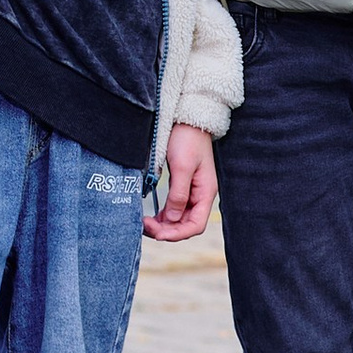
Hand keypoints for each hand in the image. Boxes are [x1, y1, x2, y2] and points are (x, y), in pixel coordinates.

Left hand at [146, 123, 216, 241]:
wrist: (188, 119)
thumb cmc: (188, 139)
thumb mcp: (181, 166)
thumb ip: (178, 194)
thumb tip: (172, 219)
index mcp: (206, 192)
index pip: (196, 225)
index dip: (177, 234)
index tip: (158, 233)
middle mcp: (200, 195)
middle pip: (186, 224)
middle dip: (167, 230)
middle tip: (146, 226)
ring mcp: (191, 191)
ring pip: (178, 218)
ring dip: (164, 224)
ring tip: (146, 223)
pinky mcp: (182, 186)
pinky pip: (174, 208)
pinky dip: (163, 215)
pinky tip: (152, 216)